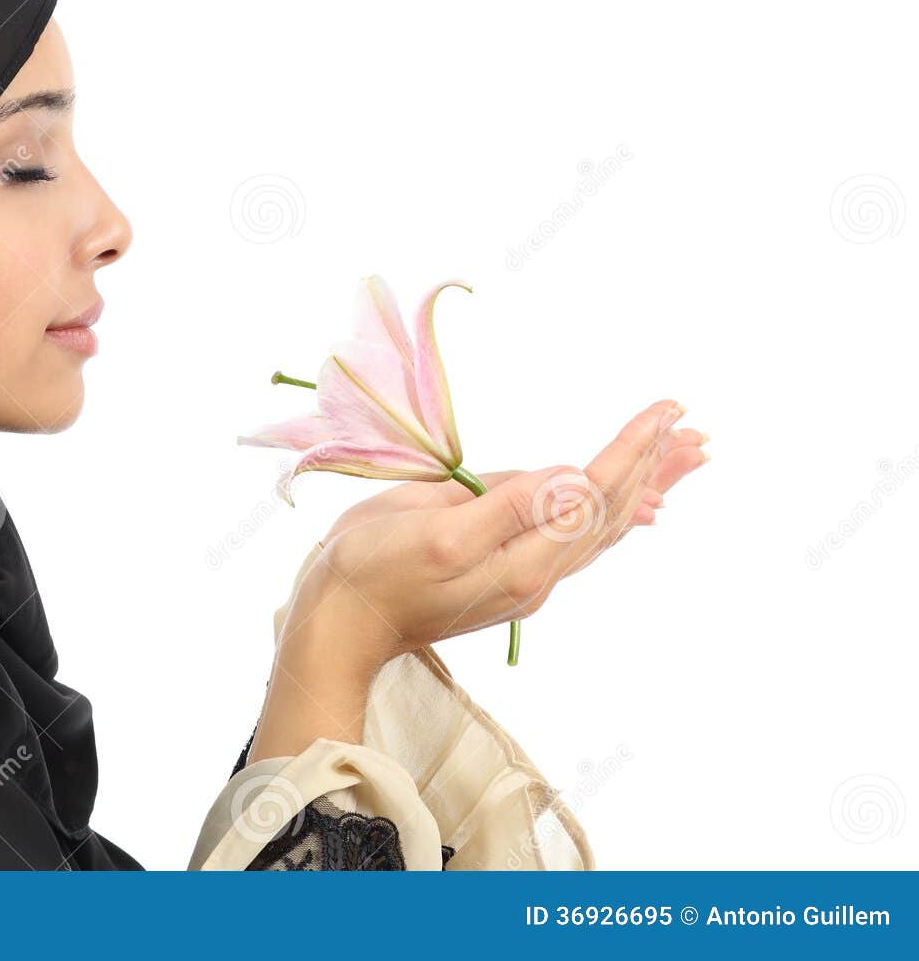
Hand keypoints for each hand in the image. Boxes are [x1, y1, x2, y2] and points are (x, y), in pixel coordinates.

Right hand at [246, 399, 707, 762]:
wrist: (341, 623)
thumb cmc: (375, 572)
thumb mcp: (436, 534)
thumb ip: (506, 507)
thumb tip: (574, 478)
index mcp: (525, 561)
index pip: (595, 495)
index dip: (632, 450)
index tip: (666, 410)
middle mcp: (537, 572)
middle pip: (612, 513)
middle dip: (654, 466)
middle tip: (694, 428)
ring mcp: (523, 574)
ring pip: (600, 525)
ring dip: (642, 486)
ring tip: (683, 455)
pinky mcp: (504, 569)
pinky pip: (575, 536)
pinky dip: (610, 511)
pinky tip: (626, 505)